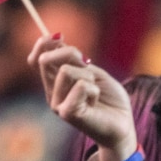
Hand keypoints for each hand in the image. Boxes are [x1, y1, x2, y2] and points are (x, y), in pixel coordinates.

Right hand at [27, 35, 137, 160]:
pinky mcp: (67, 113)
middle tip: (88, 65)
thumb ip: (73, 59)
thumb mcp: (92, 72)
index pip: (37, 58)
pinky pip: (80, 85)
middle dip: (71, 54)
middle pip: (47, 60)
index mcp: (55, 83)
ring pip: (66, 70)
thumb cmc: (109, 99)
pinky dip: (94, 90)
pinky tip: (96, 102)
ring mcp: (57, 104)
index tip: (58, 36)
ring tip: (95, 92)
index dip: (44, 43)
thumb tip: (55, 37)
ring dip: (88, 76)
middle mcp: (52, 94)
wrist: (123, 125)